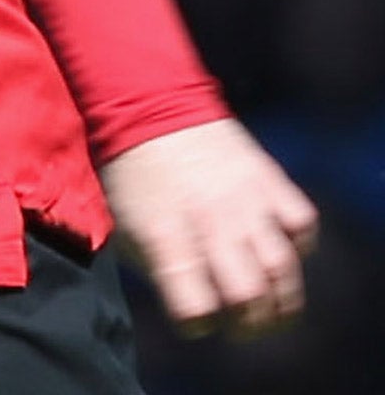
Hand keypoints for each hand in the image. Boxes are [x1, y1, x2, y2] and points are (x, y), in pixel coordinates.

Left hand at [98, 117, 318, 339]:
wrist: (150, 104)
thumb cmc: (133, 173)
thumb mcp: (126, 223)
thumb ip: (157, 268)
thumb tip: (194, 303)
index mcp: (164, 236)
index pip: (194, 306)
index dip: (197, 323)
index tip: (195, 318)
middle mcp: (209, 221)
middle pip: (248, 295)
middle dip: (249, 323)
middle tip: (243, 324)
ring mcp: (245, 200)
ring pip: (282, 269)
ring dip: (281, 299)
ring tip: (270, 306)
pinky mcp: (269, 179)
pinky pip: (301, 226)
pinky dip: (297, 245)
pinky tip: (277, 247)